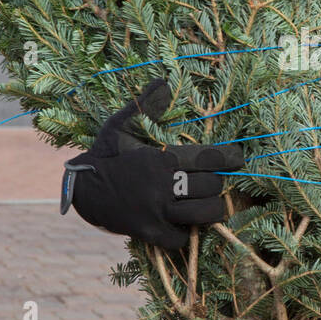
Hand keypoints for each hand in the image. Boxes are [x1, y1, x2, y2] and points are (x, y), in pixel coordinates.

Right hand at [62, 78, 243, 248]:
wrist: (82, 189)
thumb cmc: (106, 154)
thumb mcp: (121, 124)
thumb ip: (146, 105)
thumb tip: (164, 82)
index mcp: (161, 157)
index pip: (209, 157)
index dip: (229, 158)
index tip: (238, 158)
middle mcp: (162, 184)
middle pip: (211, 186)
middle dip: (218, 183)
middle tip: (216, 182)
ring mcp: (157, 210)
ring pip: (203, 213)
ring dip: (212, 209)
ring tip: (211, 204)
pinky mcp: (149, 232)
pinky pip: (181, 237)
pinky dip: (186, 232)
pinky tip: (184, 223)